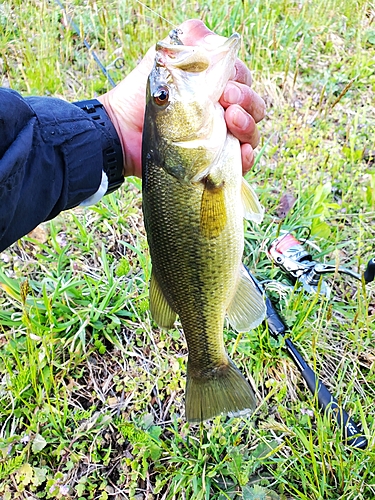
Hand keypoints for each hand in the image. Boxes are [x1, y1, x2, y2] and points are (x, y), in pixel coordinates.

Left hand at [99, 20, 265, 177]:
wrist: (123, 135)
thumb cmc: (139, 98)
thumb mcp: (162, 62)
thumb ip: (188, 42)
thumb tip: (216, 38)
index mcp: (213, 89)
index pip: (243, 81)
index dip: (241, 82)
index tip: (225, 87)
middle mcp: (221, 113)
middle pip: (253, 106)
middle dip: (247, 102)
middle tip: (227, 103)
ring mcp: (221, 139)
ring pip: (252, 132)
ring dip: (248, 126)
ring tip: (231, 122)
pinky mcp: (216, 163)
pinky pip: (243, 162)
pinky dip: (246, 157)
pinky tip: (241, 152)